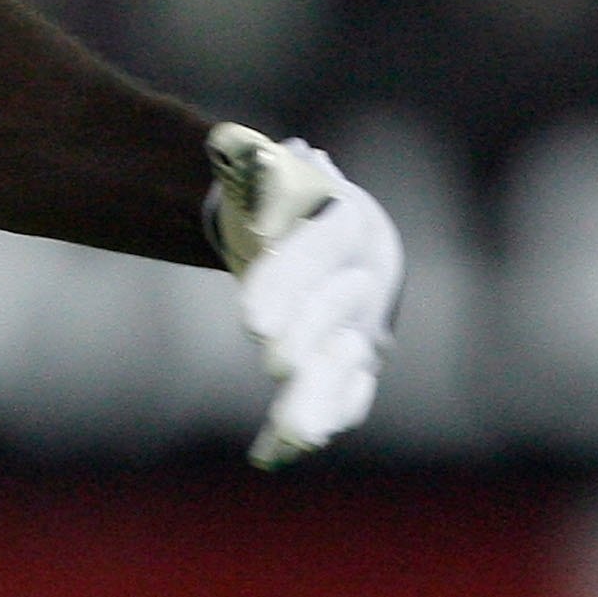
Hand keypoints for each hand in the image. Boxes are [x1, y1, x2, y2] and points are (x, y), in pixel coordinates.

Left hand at [206, 124, 402, 468]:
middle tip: (272, 362)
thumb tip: (231, 145)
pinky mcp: (354, 364)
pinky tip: (272, 451)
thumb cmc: (282, 198)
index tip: (248, 320)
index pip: (317, 254)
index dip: (285, 285)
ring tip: (295, 430)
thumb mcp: (264, 172)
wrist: (320, 230)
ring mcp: (365, 326)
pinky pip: (341, 399)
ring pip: (348, 366)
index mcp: (348, 224)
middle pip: (338, 312)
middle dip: (305, 338)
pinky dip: (310, 423)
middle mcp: (366, 279)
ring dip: (322, 398)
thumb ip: (250, 163)